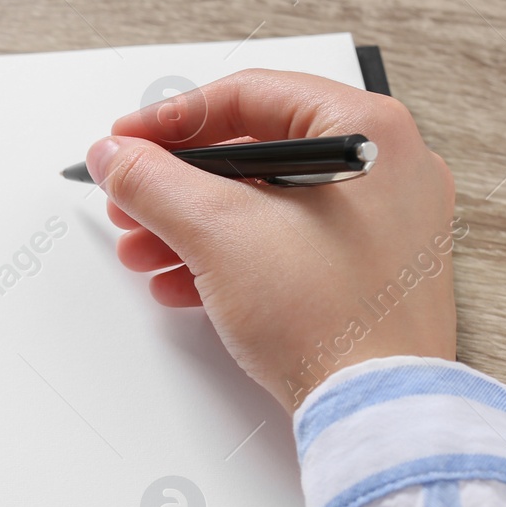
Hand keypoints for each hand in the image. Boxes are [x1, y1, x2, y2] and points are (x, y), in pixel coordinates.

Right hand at [89, 70, 457, 409]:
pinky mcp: (370, 272)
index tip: (127, 143)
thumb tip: (117, 156)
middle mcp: (388, 168)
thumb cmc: (333, 319)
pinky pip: (288, 243)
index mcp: (369, 132)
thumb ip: (155, 181)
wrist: (375, 411)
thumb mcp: (220, 233)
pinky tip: (184, 281)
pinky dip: (231, 255)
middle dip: (178, 184)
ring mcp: (385, 223)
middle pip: (254, 151)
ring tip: (145, 252)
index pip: (251, 95)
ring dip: (194, 224)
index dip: (173, 119)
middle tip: (130, 200)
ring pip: (267, 202)